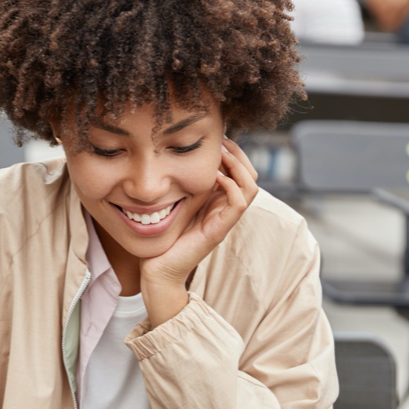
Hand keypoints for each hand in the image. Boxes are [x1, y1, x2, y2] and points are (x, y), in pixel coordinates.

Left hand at [140, 138, 258, 327]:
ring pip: (250, 186)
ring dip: (238, 165)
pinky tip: (214, 176)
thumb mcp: (175, 202)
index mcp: (217, 202)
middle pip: (250, 175)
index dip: (234, 152)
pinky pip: (238, 203)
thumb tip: (179, 157)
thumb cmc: (163, 237)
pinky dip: (231, 185)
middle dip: (239, 154)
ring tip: (221, 153)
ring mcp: (224, 220)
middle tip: (222, 140)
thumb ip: (183, 184)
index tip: (218, 137)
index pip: (240, 171)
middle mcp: (225, 210)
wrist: (157, 270)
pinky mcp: (218, 231)